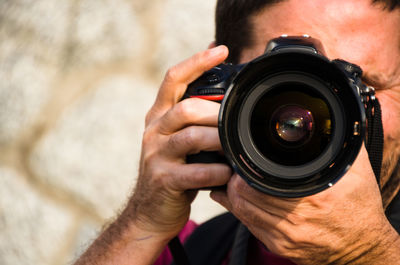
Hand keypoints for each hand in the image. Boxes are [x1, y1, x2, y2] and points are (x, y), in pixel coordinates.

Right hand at [74, 46, 231, 264]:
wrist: (149, 211)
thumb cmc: (174, 171)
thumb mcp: (178, 141)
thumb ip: (195, 121)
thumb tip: (227, 102)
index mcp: (159, 117)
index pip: (174, 79)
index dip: (196, 62)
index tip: (221, 49)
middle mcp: (154, 131)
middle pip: (185, 107)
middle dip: (216, 112)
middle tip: (238, 118)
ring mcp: (156, 155)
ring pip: (191, 136)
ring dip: (219, 140)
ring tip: (235, 146)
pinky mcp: (164, 180)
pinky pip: (196, 172)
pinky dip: (217, 171)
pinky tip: (227, 174)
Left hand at [211, 145, 399, 263]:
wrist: (364, 246)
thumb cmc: (359, 208)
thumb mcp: (356, 170)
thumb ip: (340, 142)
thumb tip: (329, 119)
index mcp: (310, 196)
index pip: (256, 181)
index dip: (243, 169)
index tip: (242, 159)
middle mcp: (295, 219)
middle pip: (243, 195)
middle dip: (235, 179)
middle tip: (236, 169)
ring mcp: (285, 236)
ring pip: (242, 211)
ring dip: (234, 195)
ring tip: (236, 182)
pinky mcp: (280, 246)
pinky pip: (249, 227)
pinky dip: (241, 211)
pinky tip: (239, 201)